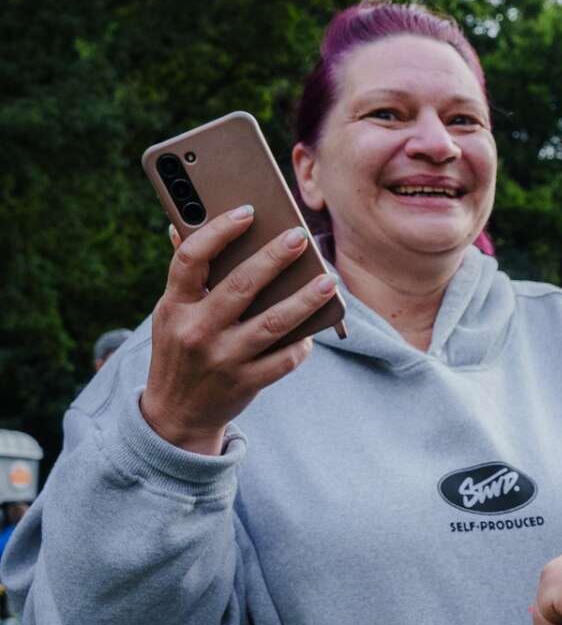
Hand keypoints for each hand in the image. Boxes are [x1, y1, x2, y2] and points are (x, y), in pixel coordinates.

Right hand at [140, 209, 338, 453]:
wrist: (175, 413)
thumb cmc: (181, 348)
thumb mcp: (170, 313)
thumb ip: (185, 276)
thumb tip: (182, 226)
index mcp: (174, 305)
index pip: (192, 258)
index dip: (219, 231)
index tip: (249, 211)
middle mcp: (196, 330)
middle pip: (241, 286)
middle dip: (275, 258)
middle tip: (301, 236)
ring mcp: (223, 358)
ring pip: (274, 323)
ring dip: (306, 299)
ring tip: (328, 279)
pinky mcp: (246, 382)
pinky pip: (284, 358)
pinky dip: (303, 342)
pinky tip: (317, 327)